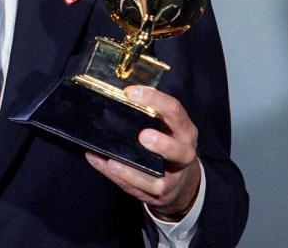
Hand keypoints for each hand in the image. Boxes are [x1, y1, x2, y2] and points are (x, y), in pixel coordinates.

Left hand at [85, 86, 200, 220]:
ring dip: (132, 170)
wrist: (184, 184)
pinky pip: (137, 188)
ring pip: (156, 179)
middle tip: (142, 136)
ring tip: (113, 162)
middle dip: (161, 144)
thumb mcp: (168, 127)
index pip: (174, 111)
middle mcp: (184, 154)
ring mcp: (173, 178)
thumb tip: (122, 95)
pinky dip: (118, 178)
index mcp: (184, 130)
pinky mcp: (159, 194)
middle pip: (178, 150)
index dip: (154, 100)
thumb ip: (152, 112)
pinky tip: (103, 165)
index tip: (130, 92)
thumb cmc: (170, 145)